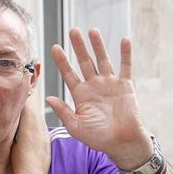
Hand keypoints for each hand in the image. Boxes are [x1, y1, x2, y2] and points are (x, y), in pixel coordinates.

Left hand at [45, 29, 151, 168]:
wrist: (121, 143)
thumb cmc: (98, 137)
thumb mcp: (76, 126)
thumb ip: (63, 111)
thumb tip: (46, 98)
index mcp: (81, 94)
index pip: (69, 74)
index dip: (62, 61)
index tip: (54, 47)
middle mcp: (94, 85)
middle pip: (85, 62)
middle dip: (79, 47)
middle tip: (73, 30)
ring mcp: (110, 84)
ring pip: (103, 60)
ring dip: (98, 46)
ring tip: (92, 30)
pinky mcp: (125, 85)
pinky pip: (126, 66)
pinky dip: (125, 54)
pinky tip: (124, 40)